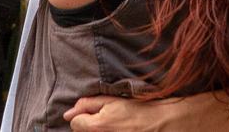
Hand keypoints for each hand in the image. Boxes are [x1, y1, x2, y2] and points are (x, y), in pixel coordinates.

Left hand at [65, 96, 183, 131]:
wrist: (161, 123)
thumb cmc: (138, 110)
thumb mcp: (112, 100)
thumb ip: (87, 104)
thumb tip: (67, 114)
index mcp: (97, 126)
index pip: (75, 123)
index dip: (83, 115)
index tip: (97, 113)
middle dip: (90, 126)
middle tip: (109, 120)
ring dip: (99, 131)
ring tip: (115, 127)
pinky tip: (119, 130)